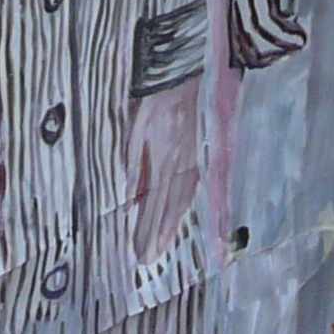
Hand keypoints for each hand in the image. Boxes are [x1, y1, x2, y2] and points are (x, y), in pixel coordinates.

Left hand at [124, 79, 201, 259]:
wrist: (190, 73)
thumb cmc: (160, 97)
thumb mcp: (139, 125)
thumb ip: (135, 161)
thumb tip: (130, 195)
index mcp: (164, 158)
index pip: (154, 203)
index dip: (148, 229)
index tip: (141, 252)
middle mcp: (182, 164)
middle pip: (170, 207)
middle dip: (159, 235)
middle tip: (149, 259)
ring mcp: (195, 159)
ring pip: (184, 199)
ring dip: (173, 225)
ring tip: (163, 247)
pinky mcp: (202, 152)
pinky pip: (195, 185)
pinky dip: (187, 205)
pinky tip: (182, 215)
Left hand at [230, 0, 308, 66]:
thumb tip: (278, 10)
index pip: (234, 29)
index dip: (246, 50)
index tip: (263, 59)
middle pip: (243, 36)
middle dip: (262, 54)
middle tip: (280, 57)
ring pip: (258, 32)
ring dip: (278, 46)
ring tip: (296, 45)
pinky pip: (273, 16)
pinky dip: (286, 32)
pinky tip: (298, 34)